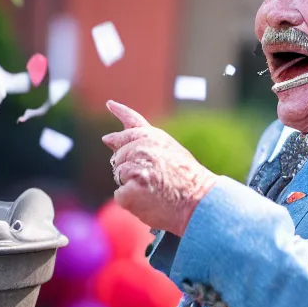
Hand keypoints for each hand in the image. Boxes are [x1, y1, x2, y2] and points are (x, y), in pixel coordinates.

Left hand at [102, 100, 217, 236]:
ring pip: (119, 175)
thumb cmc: (189, 182)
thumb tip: (107, 139)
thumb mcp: (173, 153)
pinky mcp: (129, 190)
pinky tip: (150, 201)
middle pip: (119, 156)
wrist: (200, 202)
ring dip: (132, 185)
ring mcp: (135, 169)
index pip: (133, 122)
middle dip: (130, 168)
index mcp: (155, 138)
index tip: (110, 104)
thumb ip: (143, 144)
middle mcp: (142, 148)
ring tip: (156, 190)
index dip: (121, 112)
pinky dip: (131, 201)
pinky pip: (120, 195)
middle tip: (155, 179)